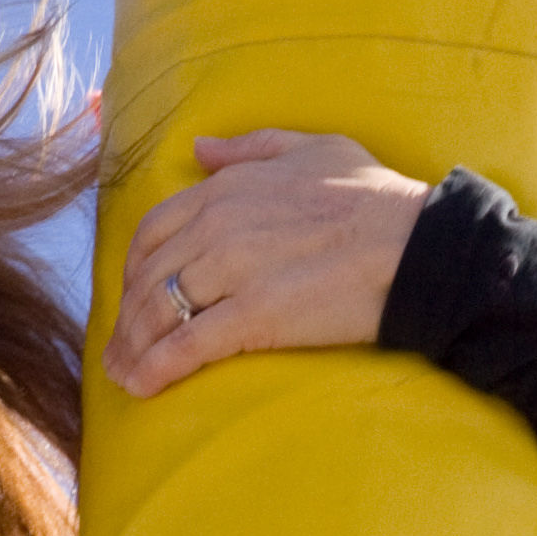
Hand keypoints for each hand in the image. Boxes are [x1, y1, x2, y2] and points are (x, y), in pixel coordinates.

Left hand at [102, 128, 432, 398]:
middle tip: (118, 346)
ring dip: (131, 347)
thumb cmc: (376, 197)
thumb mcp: (312, 148)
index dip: (134, 267)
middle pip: (149, 276)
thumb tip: (199, 150)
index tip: (131, 293)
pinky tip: (141, 387)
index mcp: (228, 188)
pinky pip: (187, 345)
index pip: (154, 230)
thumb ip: (249, 148)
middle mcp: (220, 226)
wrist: (419, 245)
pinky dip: (155, 368)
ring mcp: (234, 271)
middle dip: (125, 315)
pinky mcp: (254, 317)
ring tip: (122, 373)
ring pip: (159, 312)